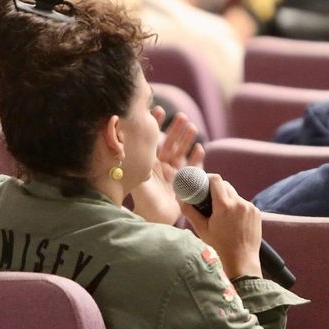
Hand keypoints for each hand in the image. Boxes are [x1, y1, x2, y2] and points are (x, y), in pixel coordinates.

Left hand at [130, 108, 205, 224]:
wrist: (155, 218)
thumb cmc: (143, 201)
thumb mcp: (138, 180)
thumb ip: (136, 165)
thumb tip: (129, 148)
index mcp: (150, 162)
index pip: (154, 139)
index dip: (156, 124)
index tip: (159, 110)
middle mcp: (162, 165)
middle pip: (170, 143)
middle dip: (176, 129)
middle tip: (181, 116)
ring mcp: (174, 172)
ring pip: (182, 151)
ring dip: (187, 139)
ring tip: (192, 126)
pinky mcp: (184, 182)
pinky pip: (193, 167)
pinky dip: (196, 158)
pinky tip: (200, 148)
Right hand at [180, 174, 261, 280]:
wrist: (241, 260)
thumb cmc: (219, 246)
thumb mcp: (201, 229)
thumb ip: (190, 212)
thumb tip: (179, 199)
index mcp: (224, 206)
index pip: (216, 180)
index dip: (208, 178)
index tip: (202, 183)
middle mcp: (239, 203)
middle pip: (225, 185)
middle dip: (216, 189)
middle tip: (208, 198)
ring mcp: (250, 208)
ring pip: (235, 195)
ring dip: (227, 199)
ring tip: (221, 213)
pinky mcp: (257, 212)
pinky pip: (243, 204)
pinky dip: (237, 207)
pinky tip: (233, 220)